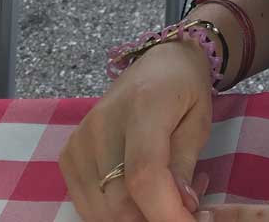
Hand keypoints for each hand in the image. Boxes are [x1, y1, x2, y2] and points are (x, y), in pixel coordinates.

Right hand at [59, 39, 212, 221]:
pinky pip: (88, 203)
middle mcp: (102, 123)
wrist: (158, 62)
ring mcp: (80, 139)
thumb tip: (181, 210)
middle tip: (184, 207)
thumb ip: (185, 166)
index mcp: (143, 106)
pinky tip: (140, 194)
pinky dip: (115, 211)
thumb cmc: (185, 88)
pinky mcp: (69, 153)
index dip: (165, 212)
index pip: (144, 175)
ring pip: (101, 210)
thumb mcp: (199, 121)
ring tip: (165, 195)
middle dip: (154, 217)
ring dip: (135, 217)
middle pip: (118, 201)